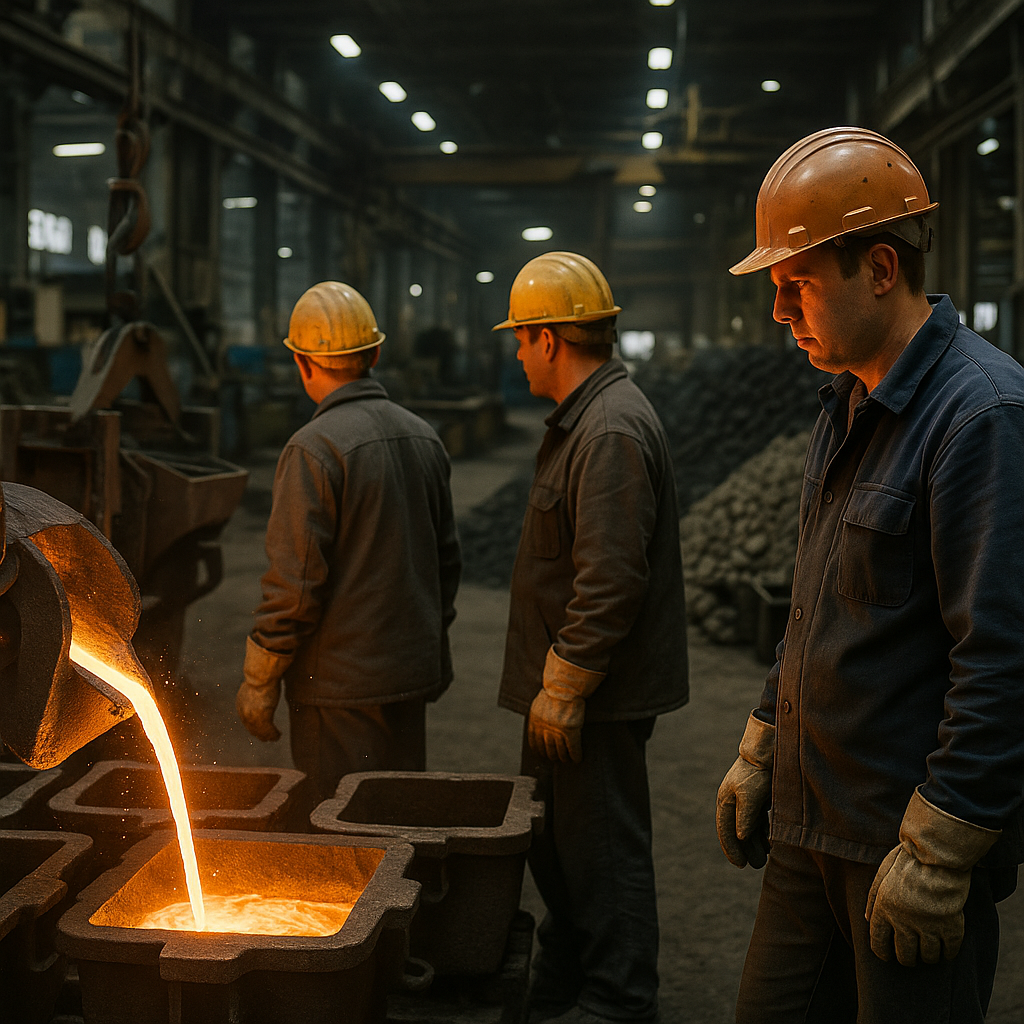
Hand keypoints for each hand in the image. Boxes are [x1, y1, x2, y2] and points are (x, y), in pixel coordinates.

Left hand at [235, 677, 280, 741]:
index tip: (259, 728)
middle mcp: (244, 713)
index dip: (253, 725)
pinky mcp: (263, 719)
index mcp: (241, 704)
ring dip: (268, 736)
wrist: (261, 678)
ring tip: (274, 738)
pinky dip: (274, 734)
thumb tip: (262, 683)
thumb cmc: (261, 677)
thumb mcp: (255, 685)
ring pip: (260, 732)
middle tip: (267, 738)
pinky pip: (269, 731)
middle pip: (252, 728)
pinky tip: (278, 735)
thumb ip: (256, 691)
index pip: (246, 719)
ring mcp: (253, 718)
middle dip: (259, 733)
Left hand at [528, 648, 604, 763]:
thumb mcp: (539, 703)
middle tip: (556, 759)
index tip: (542, 755)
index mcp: (534, 721)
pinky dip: (575, 756)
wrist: (564, 686)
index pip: (534, 742)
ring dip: (564, 758)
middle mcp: (544, 729)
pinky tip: (578, 759)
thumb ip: (539, 716)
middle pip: (547, 749)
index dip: (539, 751)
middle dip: (551, 756)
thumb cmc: (555, 690)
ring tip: (567, 760)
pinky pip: (573, 748)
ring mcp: (557, 731)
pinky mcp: (570, 731)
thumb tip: (540, 723)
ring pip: (560, 751)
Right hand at [716, 756, 771, 867]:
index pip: (726, 831)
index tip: (741, 865)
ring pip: (747, 827)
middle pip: (737, 832)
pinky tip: (769, 841)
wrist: (766, 750)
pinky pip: (756, 820)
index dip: (732, 850)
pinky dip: (761, 832)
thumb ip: (745, 818)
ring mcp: (744, 799)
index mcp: (725, 801)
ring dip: (754, 843)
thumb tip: (740, 837)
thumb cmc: (757, 773)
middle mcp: (732, 802)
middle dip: (745, 850)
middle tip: (756, 865)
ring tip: (764, 857)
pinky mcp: (757, 796)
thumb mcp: (750, 797)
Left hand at [865, 846, 969, 964]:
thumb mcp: (882, 874)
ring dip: (928, 956)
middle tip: (911, 955)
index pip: (878, 944)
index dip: (883, 953)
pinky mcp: (950, 928)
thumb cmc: (908, 861)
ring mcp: (927, 927)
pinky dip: (947, 953)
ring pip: (928, 957)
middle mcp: (903, 923)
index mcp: (883, 910)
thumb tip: (867, 919)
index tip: (887, 954)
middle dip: (906, 958)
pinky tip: (946, 948)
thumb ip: (873, 897)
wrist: (936, 855)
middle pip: (905, 956)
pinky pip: (949, 952)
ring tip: (929, 951)